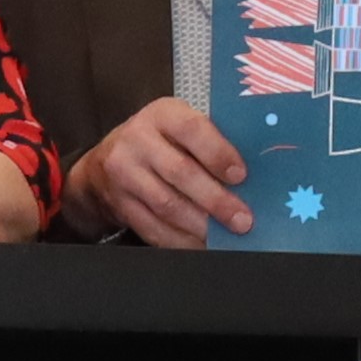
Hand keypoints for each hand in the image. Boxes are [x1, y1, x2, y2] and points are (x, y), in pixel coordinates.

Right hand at [63, 95, 249, 246]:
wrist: (106, 161)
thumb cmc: (161, 141)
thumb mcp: (180, 127)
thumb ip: (210, 141)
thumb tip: (254, 175)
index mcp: (162, 114)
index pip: (192, 129)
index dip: (218, 153)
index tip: (241, 176)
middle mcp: (138, 140)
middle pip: (180, 172)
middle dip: (216, 200)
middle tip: (242, 219)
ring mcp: (124, 173)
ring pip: (167, 204)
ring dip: (200, 225)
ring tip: (226, 237)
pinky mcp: (120, 204)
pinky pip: (152, 227)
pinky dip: (181, 241)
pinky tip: (201, 245)